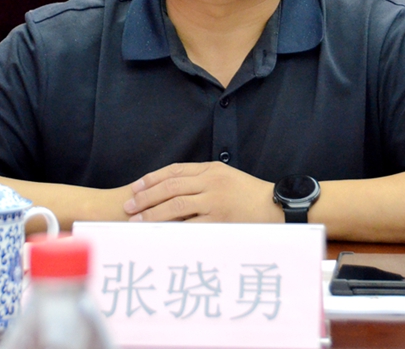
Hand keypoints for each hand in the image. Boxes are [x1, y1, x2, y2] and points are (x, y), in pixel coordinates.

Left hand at [123, 161, 283, 223]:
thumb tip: (172, 187)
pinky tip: (158, 235)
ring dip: (153, 214)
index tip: (135, 187)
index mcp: (211, 169)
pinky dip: (172, 230)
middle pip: (170, 187)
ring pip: (176, 206)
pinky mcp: (220, 221)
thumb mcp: (226, 176)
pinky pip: (190, 226)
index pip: (174, 171)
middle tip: (128, 206)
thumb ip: (202, 178)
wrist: (276, 208)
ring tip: (136, 222)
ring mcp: (215, 201)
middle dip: (146, 197)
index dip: (152, 179)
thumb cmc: (249, 194)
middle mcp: (211, 182)